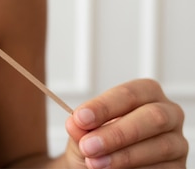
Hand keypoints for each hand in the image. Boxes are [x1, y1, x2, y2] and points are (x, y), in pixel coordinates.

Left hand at [64, 79, 187, 168]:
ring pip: (160, 146)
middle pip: (152, 117)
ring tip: (95, 163)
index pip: (128, 94)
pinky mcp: (178, 167)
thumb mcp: (84, 132)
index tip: (80, 118)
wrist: (101, 168)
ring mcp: (177, 142)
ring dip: (124, 156)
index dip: (104, 106)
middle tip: (88, 146)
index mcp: (146, 93)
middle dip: (117, 133)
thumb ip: (81, 127)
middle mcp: (168, 114)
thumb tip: (75, 123)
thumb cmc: (97, 142)